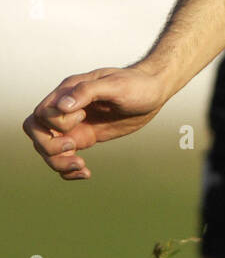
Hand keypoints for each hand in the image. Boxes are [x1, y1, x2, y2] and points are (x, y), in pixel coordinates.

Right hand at [22, 65, 169, 180]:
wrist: (154, 93)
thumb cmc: (136, 84)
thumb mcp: (115, 85)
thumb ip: (87, 92)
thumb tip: (62, 106)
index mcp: (68, 92)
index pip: (41, 114)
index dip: (57, 122)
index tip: (83, 116)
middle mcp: (66, 109)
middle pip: (36, 132)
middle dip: (49, 146)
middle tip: (74, 147)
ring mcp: (74, 125)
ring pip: (47, 149)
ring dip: (58, 163)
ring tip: (82, 167)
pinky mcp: (84, 137)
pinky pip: (64, 157)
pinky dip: (68, 170)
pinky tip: (86, 173)